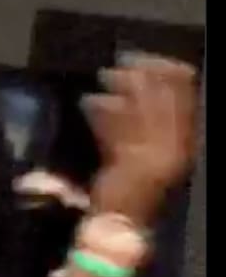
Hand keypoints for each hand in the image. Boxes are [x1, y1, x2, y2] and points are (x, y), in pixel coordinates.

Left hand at [83, 53, 198, 225]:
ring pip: (137, 111)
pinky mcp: (123, 162)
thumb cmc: (137, 185)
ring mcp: (148, 155)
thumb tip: (141, 85)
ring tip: (108, 73)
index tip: (157, 59)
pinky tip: (91, 99)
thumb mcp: (152, 152)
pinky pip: (113, 129)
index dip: (172, 77)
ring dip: (122, 89)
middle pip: (162, 102)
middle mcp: (171, 149)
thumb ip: (151, 124)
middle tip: (129, 57)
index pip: (185, 103)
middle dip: (145, 76)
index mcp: (184, 146)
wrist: (124, 219)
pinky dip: (102, 112)